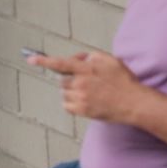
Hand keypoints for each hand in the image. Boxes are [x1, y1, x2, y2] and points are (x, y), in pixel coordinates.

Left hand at [33, 51, 148, 123]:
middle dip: (70, 79)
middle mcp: (81, 83)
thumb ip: (90, 56)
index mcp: (86, 69)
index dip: (43, 61)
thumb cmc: (124, 81)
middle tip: (86, 82)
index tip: (30, 59)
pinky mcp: (82, 111)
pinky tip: (86, 101)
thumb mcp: (108, 60)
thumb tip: (77, 59)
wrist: (135, 103)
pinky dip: (71, 102)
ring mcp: (81, 98)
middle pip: (62, 80)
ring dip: (71, 91)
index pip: (60, 63)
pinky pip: (67, 105)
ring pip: (64, 92)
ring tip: (90, 93)